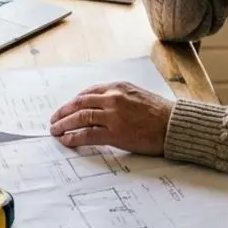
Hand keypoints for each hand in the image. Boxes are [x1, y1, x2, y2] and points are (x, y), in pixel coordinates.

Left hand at [48, 82, 173, 154]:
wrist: (173, 125)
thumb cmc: (160, 112)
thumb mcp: (138, 94)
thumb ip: (119, 97)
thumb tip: (102, 105)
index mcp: (118, 87)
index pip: (88, 92)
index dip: (73, 101)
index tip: (66, 108)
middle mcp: (113, 98)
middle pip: (79, 104)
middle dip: (63, 112)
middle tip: (54, 120)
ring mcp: (112, 116)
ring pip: (80, 118)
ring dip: (64, 124)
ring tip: (55, 131)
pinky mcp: (115, 133)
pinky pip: (87, 134)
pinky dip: (74, 137)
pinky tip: (67, 140)